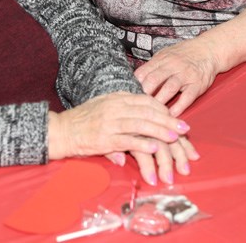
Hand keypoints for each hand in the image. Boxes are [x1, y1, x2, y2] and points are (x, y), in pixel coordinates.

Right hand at [48, 93, 190, 183]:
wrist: (61, 131)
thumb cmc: (83, 120)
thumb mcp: (104, 107)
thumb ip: (123, 109)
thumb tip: (142, 113)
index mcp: (117, 98)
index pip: (146, 100)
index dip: (163, 108)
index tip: (175, 116)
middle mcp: (115, 107)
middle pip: (148, 112)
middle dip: (168, 120)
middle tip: (184, 128)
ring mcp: (110, 123)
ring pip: (141, 125)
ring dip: (160, 131)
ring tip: (175, 138)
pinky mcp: (104, 139)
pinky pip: (127, 140)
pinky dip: (142, 143)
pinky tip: (154, 147)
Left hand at [135, 38, 219, 116]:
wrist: (208, 50)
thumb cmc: (183, 55)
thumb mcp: (165, 55)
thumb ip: (152, 67)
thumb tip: (135, 80)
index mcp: (161, 59)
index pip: (143, 72)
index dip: (134, 86)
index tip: (129, 98)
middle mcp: (172, 66)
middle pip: (154, 80)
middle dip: (144, 94)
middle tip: (137, 108)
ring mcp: (185, 75)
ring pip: (169, 88)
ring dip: (159, 102)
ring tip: (152, 114)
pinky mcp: (197, 84)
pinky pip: (187, 97)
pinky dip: (179, 107)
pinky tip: (171, 115)